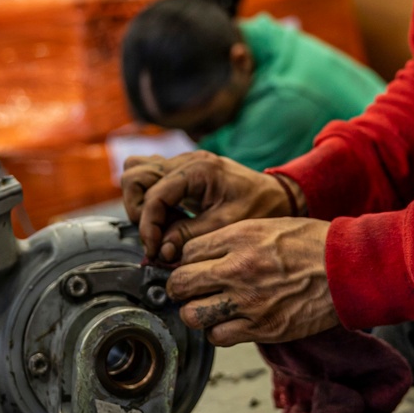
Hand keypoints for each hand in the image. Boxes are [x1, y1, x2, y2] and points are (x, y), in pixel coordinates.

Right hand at [121, 150, 291, 261]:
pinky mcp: (182, 171)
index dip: (148, 225)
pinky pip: (151, 177)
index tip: (155, 249)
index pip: (154, 195)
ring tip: (161, 225)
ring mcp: (182, 163)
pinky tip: (169, 218)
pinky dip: (151, 198)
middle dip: (139, 210)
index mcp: (198, 170)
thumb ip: (189, 236)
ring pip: (137, 171)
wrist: (278, 195)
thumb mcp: (226, 225)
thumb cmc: (259, 206)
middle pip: (135, 176)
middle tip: (156, 236)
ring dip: (141, 201)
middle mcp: (186, 161)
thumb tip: (161, 252)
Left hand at [166, 218, 338, 346]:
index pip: (186, 251)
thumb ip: (231, 240)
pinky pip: (218, 337)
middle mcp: (237, 269)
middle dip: (180, 287)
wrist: (347, 269)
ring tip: (208, 308)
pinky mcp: (262, 328)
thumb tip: (201, 255)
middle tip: (189, 289)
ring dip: (196, 312)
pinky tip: (230, 322)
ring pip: (192, 315)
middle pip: (180, 283)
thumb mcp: (266, 226)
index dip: (186, 260)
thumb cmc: (311, 244)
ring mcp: (248, 301)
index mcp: (238, 238)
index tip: (193, 266)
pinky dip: (219, 332)